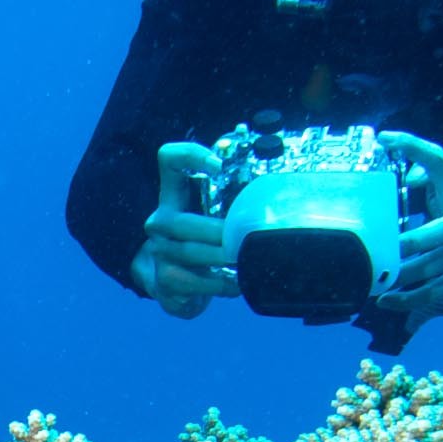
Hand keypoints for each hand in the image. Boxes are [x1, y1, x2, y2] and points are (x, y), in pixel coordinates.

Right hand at [134, 141, 237, 318]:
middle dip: (217, 232)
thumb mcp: (210, 215)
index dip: (191, 156)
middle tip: (244, 236)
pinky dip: (218, 285)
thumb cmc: (203, 242)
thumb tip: (283, 184)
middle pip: (181, 222)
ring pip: (189, 255)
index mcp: (173, 195)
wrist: (172, 284)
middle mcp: (159, 223)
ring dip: (221, 259)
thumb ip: (234, 198)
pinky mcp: (163, 284)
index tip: (219, 165)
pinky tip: (236, 284)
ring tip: (245, 260)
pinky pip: (191, 284)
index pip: (170, 159)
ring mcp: (158, 254)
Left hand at [375, 131, 442, 311]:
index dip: (413, 146)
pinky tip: (387, 301)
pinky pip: (436, 290)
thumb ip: (430, 177)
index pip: (438, 161)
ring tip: (371, 279)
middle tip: (372, 248)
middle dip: (403, 244)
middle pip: (434, 232)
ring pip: (429, 267)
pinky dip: (409, 298)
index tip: (385, 138)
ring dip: (398, 276)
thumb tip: (404, 172)